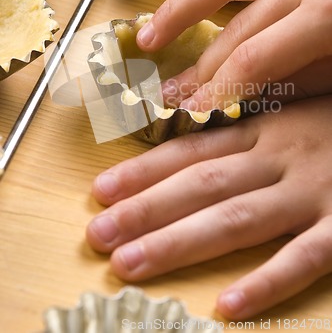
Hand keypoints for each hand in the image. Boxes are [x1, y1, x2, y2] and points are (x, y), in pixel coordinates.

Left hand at [86, 95, 331, 318]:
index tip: (101, 190)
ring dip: (181, 243)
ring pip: (237, 220)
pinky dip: (268, 282)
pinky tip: (228, 306)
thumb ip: (249, 120)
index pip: (193, 150)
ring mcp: (315, 193)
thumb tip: (192, 131)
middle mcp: (282, 158)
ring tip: (131, 264)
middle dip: (146, 210)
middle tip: (98, 233)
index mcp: (267, 128)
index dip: (145, 171)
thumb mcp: (295, 107)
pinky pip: (307, 258)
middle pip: (203, 185)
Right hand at [136, 0, 331, 110]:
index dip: (216, 90)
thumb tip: (243, 90)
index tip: (192, 110)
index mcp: (329, 14)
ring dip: (183, 5)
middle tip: (168, 90)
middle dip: (199, 66)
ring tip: (154, 31)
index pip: (252, 60)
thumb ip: (300, 78)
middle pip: (235, 26)